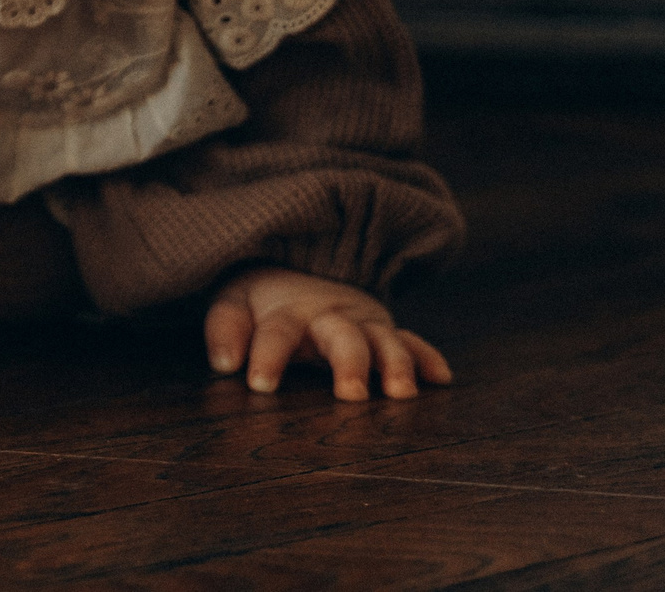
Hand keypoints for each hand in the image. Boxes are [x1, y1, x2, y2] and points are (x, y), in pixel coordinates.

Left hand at [204, 265, 451, 400]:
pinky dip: (427, 358)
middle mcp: (330, 317)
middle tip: (351, 394)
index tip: (259, 384)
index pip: (277, 332)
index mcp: (288, 312)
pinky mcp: (386, 331)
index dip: (267, 356)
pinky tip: (441, 378)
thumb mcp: (234, 304)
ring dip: (396, 364)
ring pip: (384, 341)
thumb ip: (225, 329)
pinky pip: (412, 343)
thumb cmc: (263, 301)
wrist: (300, 269)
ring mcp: (363, 324)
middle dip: (349, 363)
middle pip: (342, 337)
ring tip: (402, 393)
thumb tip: (222, 363)